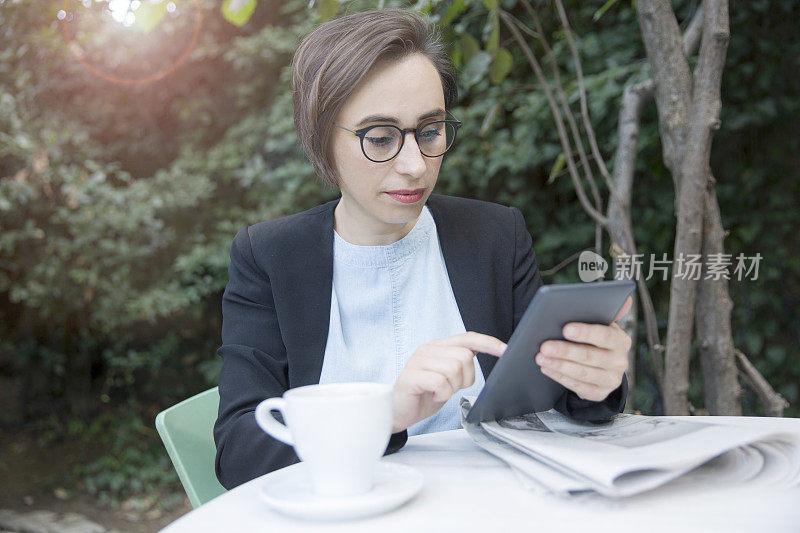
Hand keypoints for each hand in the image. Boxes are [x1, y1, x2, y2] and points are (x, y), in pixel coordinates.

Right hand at [392, 331, 506, 432]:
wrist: (398, 413)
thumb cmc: (425, 395)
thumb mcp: (448, 377)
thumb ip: (461, 364)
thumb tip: (486, 355)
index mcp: (438, 347)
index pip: (467, 338)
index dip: (488, 342)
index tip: (505, 350)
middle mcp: (427, 349)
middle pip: (464, 357)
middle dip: (465, 378)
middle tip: (452, 388)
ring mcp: (417, 361)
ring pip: (453, 369)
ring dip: (452, 388)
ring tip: (440, 392)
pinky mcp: (410, 376)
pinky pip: (440, 382)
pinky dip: (442, 394)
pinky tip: (434, 396)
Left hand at [535, 296, 632, 401]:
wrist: (603, 366)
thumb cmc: (595, 339)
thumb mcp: (601, 324)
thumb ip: (604, 311)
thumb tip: (625, 299)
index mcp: (621, 341)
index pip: (605, 336)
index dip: (585, 332)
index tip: (566, 329)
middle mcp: (620, 362)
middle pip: (590, 356)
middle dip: (565, 351)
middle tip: (544, 345)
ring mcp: (611, 380)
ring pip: (582, 373)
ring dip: (559, 365)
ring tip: (541, 357)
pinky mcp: (599, 393)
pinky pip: (578, 387)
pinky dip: (560, 377)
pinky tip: (547, 368)